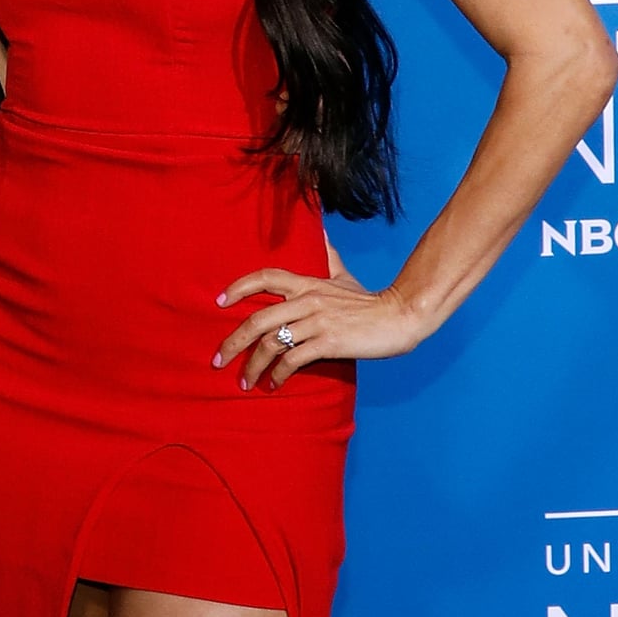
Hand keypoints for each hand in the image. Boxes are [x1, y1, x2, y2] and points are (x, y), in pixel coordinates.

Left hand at [213, 269, 427, 390]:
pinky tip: (273, 385)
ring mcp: (317, 321)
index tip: (217, 302)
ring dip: (253, 365)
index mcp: (307, 282)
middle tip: (218, 360)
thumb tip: (320, 231)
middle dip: (233, 342)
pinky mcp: (328, 342)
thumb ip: (328, 257)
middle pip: (257, 319)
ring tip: (245, 381)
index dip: (238, 287)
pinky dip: (278, 374)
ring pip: (271, 343)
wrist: (400, 316)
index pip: (265, 277)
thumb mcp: (344, 275)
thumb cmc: (369, 301)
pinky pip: (293, 360)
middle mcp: (307, 299)